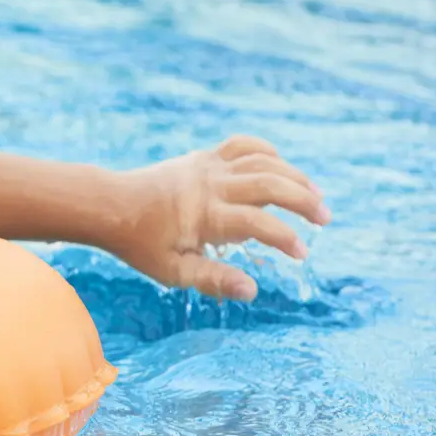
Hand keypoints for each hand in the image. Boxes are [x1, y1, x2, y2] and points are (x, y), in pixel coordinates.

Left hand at [108, 135, 330, 300]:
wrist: (110, 205)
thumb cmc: (140, 243)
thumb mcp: (172, 271)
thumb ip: (213, 279)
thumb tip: (252, 290)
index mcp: (206, 215)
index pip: (259, 223)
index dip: (286, 238)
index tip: (301, 254)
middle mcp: (211, 185)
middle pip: (271, 184)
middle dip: (304, 201)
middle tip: (325, 220)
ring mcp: (208, 166)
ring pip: (263, 161)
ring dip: (294, 176)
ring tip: (316, 196)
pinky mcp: (203, 157)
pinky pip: (242, 145)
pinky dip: (267, 152)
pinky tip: (282, 169)